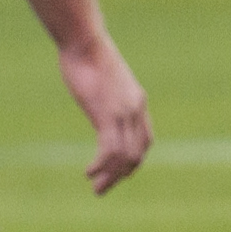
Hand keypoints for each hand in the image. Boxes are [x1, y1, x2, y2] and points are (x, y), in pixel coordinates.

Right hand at [57, 31, 152, 193]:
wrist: (85, 42)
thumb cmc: (89, 57)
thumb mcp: (106, 81)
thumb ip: (109, 97)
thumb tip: (100, 103)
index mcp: (137, 101)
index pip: (145, 140)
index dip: (134, 161)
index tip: (119, 175)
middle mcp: (136, 109)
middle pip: (137, 152)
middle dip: (121, 175)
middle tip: (102, 190)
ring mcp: (124, 111)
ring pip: (125, 155)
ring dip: (111, 176)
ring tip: (96, 188)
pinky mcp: (108, 112)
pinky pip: (110, 148)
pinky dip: (101, 165)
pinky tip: (89, 172)